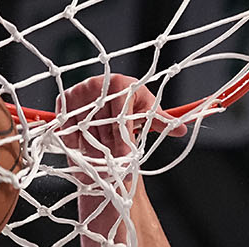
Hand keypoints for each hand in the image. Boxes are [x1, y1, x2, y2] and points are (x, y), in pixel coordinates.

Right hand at [56, 73, 183, 160]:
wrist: (111, 104)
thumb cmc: (133, 109)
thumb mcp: (148, 115)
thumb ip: (163, 122)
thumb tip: (183, 129)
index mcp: (121, 84)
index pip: (121, 116)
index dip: (123, 140)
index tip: (126, 159)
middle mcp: (98, 83)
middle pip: (102, 122)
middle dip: (108, 145)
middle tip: (115, 162)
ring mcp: (80, 89)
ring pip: (84, 126)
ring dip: (93, 143)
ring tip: (103, 151)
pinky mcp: (65, 99)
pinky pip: (68, 126)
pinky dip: (76, 140)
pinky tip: (87, 146)